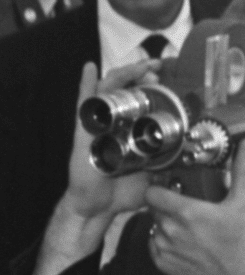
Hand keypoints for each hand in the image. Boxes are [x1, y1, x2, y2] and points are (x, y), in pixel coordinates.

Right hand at [33, 62, 156, 274]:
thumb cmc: (120, 193)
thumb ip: (170, 162)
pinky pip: (83, 104)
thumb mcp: (155, 173)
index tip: (168, 76)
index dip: (154, 85)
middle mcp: (114, 124)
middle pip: (127, 89)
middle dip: (143, 74)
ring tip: (140, 67)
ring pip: (109, 90)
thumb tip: (192, 155)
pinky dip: (85, 84)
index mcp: (131, 130)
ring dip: (125, 75)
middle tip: (158, 67)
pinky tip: (89, 67)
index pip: (142, 99)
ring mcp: (98, 125)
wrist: (98, 207)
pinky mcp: (83, 131)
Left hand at [145, 145, 244, 274]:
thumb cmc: (243, 245)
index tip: (169, 188)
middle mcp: (169, 230)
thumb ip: (242, 171)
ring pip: (155, 227)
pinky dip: (166, 243)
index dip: (160, 188)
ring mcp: (164, 248)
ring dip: (167, 225)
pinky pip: (156, 246)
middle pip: (155, 209)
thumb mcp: (244, 204)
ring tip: (191, 228)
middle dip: (167, 206)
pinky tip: (187, 243)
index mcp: (186, 213)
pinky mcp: (163, 264)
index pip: (153, 193)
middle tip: (188, 208)